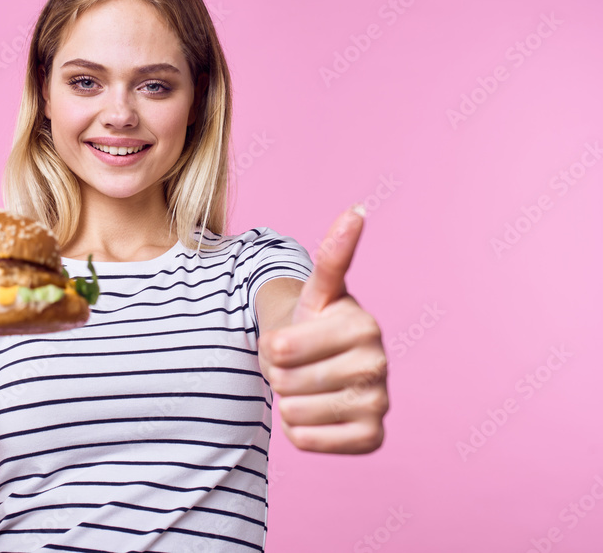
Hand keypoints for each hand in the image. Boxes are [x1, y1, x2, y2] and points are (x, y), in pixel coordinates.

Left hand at [259, 205, 388, 453]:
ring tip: (304, 384)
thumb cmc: (311, 323)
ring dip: (288, 400)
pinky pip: (310, 441)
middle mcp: (379, 364)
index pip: (281, 348)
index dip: (271, 345)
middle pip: (288, 381)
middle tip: (294, 363)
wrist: (321, 364)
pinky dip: (300, 431)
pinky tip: (314, 411)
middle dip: (278, 373)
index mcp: (363, 325)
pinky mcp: (372, 437)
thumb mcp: (315, 288)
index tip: (286, 338)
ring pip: (295, 412)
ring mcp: (379, 402)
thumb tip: (357, 210)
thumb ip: (333, 254)